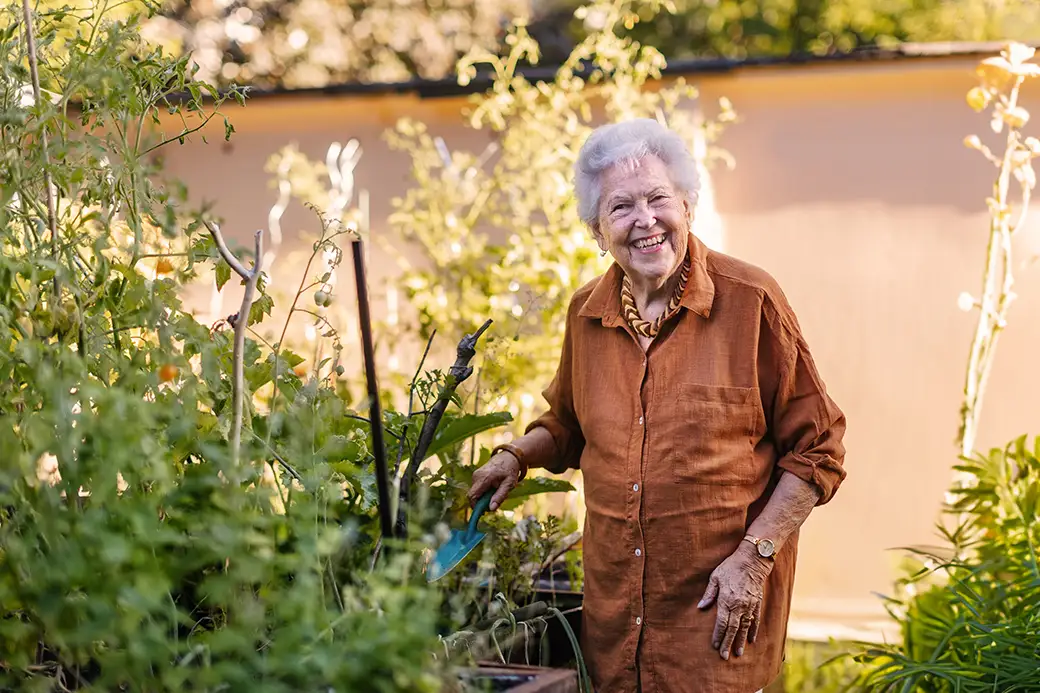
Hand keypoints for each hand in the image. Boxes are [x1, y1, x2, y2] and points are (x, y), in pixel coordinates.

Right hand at [466, 451, 520, 511]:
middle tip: (495, 502)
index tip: (485, 512)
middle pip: (473, 496)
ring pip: (475, 493)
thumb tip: (491, 509)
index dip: (475, 507)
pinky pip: (477, 489)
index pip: (472, 496)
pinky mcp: (476, 476)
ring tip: (496, 492)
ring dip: (484, 498)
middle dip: (482, 503)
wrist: (508, 456)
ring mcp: (475, 475)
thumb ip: (500, 496)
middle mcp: (476, 476)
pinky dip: (483, 493)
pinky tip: (493, 489)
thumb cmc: (510, 470)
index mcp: (484, 477)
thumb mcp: (509, 484)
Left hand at [697, 542, 771, 660]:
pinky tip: (751, 640)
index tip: (714, 646)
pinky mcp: (757, 603)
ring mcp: (749, 605)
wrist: (752, 560)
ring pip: (744, 627)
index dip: (718, 635)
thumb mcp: (715, 577)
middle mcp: (739, 606)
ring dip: (741, 641)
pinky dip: (753, 631)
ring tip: (738, 653)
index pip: (722, 623)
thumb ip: (709, 594)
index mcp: (727, 600)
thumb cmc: (731, 567)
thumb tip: (701, 607)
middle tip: (724, 656)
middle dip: (727, 643)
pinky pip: (755, 620)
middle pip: (733, 629)